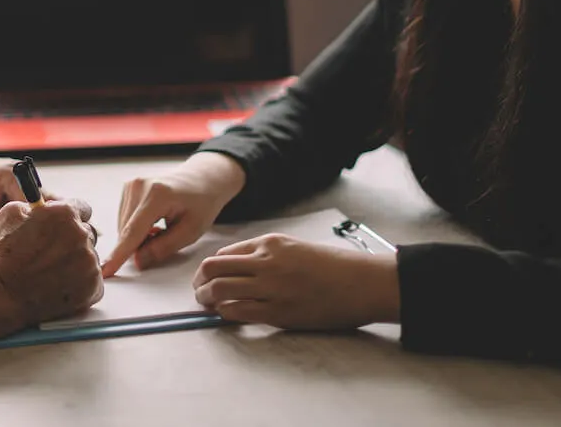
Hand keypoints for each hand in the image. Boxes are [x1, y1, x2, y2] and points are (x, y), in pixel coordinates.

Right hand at [0, 199, 103, 326]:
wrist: (2, 294)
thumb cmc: (3, 254)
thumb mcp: (11, 213)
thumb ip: (34, 204)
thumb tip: (45, 206)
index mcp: (66, 214)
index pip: (83, 208)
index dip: (71, 217)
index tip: (64, 226)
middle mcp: (82, 235)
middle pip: (88, 234)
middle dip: (74, 240)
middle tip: (54, 253)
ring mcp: (90, 263)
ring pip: (89, 259)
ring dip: (76, 263)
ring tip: (51, 274)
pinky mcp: (93, 288)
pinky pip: (92, 282)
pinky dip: (80, 285)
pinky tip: (59, 287)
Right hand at [101, 152, 246, 276]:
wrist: (202, 179)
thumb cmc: (201, 203)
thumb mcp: (191, 231)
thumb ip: (163, 248)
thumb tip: (138, 261)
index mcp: (157, 195)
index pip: (133, 231)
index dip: (119, 254)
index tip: (105, 271)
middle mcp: (138, 186)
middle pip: (126, 231)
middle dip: (139, 246)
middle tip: (164, 240)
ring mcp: (130, 185)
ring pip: (123, 227)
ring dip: (137, 238)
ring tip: (161, 229)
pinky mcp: (127, 188)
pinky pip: (124, 220)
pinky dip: (136, 229)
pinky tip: (153, 223)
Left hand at [192, 234, 399, 328]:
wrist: (361, 283)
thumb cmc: (333, 267)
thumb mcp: (295, 248)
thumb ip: (266, 256)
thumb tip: (238, 270)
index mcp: (269, 243)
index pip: (224, 254)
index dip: (210, 268)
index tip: (207, 278)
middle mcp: (265, 262)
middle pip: (213, 268)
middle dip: (199, 281)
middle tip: (199, 291)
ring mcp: (270, 287)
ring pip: (220, 290)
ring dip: (206, 299)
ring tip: (206, 305)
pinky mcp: (278, 311)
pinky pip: (238, 312)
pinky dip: (224, 314)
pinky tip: (224, 316)